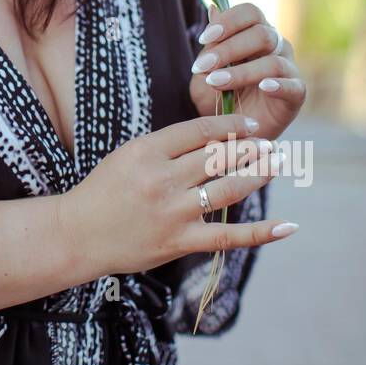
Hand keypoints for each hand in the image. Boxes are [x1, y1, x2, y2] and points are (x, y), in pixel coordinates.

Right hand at [60, 113, 291, 284]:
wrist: (78, 234)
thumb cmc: (103, 191)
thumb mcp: (128, 156)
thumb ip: (166, 147)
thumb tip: (212, 137)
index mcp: (147, 151)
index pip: (200, 130)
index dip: (230, 124)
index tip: (248, 123)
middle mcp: (162, 179)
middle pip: (219, 156)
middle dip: (251, 146)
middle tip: (270, 143)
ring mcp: (173, 211)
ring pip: (229, 188)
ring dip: (259, 174)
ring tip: (279, 164)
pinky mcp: (180, 241)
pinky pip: (228, 236)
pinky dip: (261, 232)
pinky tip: (287, 226)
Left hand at [189, 2, 305, 142]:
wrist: (230, 131)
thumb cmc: (220, 95)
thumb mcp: (207, 69)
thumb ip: (212, 43)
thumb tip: (212, 8)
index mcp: (256, 32)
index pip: (250, 12)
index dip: (229, 21)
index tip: (204, 39)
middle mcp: (277, 46)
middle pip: (262, 33)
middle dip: (229, 49)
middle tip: (203, 66)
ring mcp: (289, 69)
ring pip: (273, 61)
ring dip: (241, 72)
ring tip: (216, 82)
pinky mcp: (296, 95)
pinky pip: (293, 86)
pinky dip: (279, 85)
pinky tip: (263, 88)